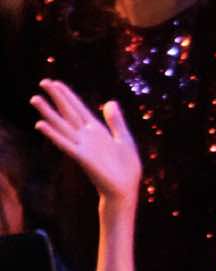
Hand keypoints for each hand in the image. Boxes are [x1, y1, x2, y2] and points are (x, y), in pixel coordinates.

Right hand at [31, 81, 141, 204]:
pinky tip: (40, 125)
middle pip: (68, 113)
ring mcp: (82, 146)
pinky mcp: (82, 158)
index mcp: (97, 131)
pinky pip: (65, 144)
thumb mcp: (124, 139)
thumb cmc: (126, 167)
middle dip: (56, 98)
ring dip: (48, 113)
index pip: (79, 109)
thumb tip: (110, 101)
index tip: (56, 82)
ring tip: (35, 98)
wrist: (125, 188)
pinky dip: (53, 134)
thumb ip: (116, 121)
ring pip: (62, 125)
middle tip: (42, 81)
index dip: (68, 95)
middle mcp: (86, 136)